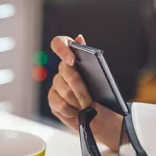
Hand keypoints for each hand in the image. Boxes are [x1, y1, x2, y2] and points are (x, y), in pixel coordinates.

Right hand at [48, 35, 121, 149]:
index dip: (62, 49)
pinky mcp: (53, 99)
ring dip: (77, 101)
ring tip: (86, 108)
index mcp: (74, 58)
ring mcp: (56, 84)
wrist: (103, 118)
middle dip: (79, 87)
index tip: (73, 60)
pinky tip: (77, 113)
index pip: (59, 43)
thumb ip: (89, 59)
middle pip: (65, 70)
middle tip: (89, 100)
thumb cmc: (102, 96)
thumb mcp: (102, 77)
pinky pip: (58, 103)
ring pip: (64, 89)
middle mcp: (63, 69)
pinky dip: (70, 110)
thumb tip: (79, 37)